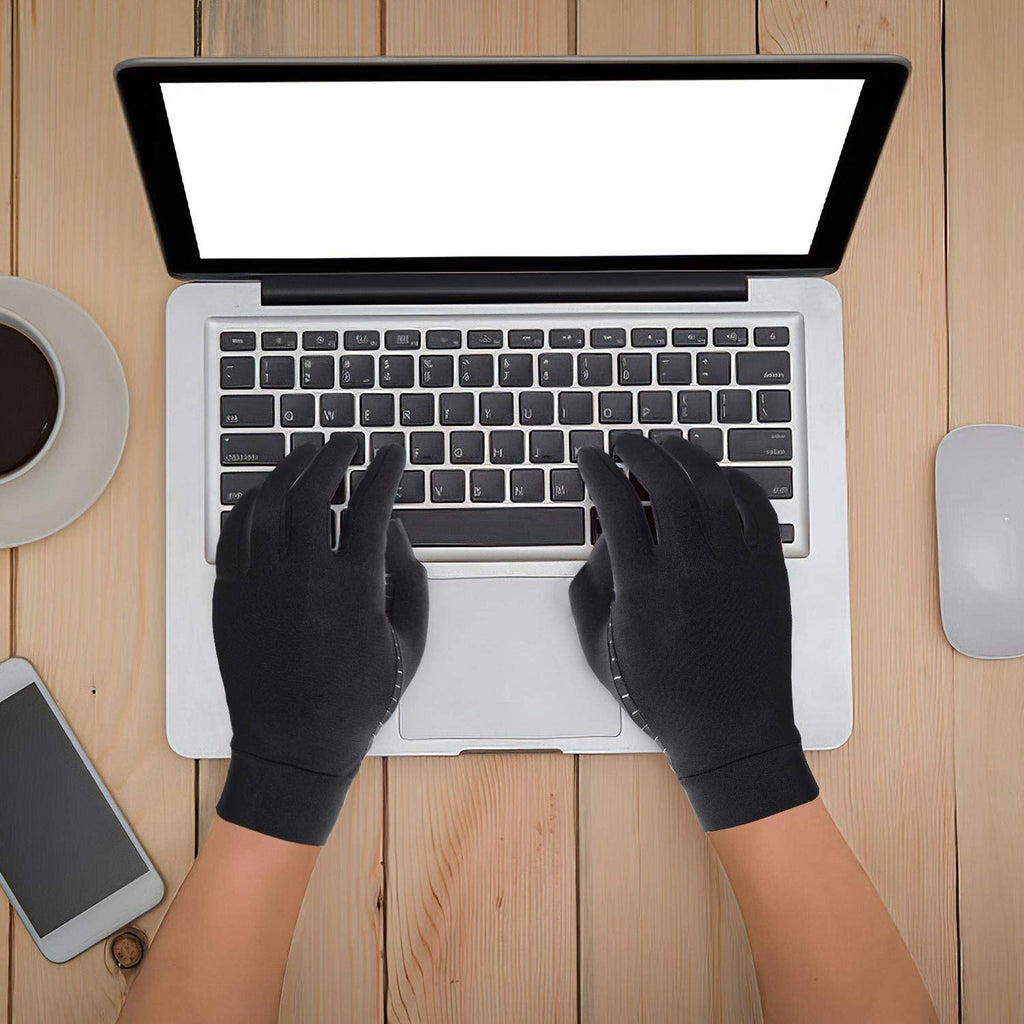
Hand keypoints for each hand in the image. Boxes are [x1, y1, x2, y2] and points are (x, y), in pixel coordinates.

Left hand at [213, 436, 427, 844]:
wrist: (295, 743)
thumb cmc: (358, 697)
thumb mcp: (408, 643)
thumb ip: (410, 577)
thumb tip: (392, 528)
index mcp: (355, 585)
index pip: (372, 504)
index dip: (384, 471)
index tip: (391, 455)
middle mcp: (306, 574)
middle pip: (317, 489)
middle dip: (337, 455)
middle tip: (348, 441)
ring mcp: (262, 581)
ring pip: (272, 501)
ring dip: (292, 467)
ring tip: (308, 452)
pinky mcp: (231, 593)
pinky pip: (236, 530)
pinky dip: (253, 500)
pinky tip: (267, 490)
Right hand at [570, 434, 816, 830]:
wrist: (731, 731)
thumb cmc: (663, 695)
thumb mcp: (601, 648)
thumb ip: (589, 587)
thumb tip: (602, 538)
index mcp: (642, 586)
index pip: (613, 503)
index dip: (598, 471)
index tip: (591, 459)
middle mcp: (690, 566)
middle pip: (662, 480)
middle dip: (637, 450)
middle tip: (625, 443)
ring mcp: (736, 565)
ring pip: (711, 484)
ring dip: (685, 454)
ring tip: (668, 445)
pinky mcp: (769, 570)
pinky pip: (757, 506)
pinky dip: (735, 480)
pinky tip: (718, 475)